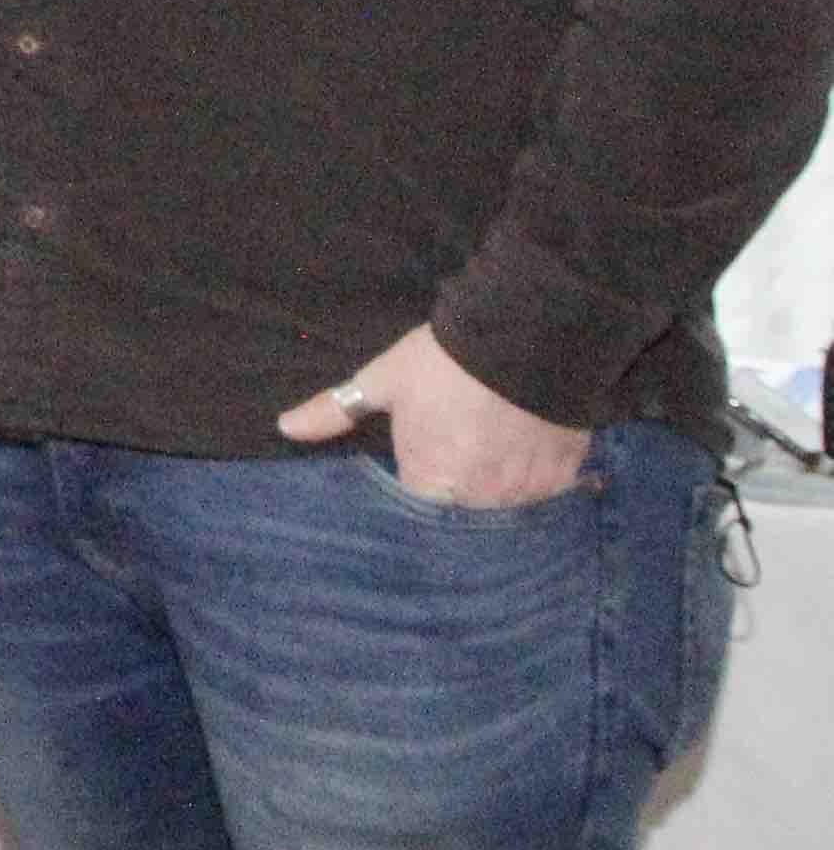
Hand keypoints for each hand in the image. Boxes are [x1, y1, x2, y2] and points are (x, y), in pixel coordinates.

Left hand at [277, 322, 588, 507]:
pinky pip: (544, 494)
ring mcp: (526, 492)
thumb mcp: (383, 381)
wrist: (530, 335)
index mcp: (432, 484)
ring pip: (504, 507)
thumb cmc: (446, 362)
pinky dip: (532, 480)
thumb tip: (285, 428)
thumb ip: (336, 412)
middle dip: (455, 493)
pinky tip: (523, 454)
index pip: (414, 510)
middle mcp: (480, 501)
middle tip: (457, 457)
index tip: (417, 471)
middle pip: (461, 514)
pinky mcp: (564, 477)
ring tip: (490, 455)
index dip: (414, 490)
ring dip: (493, 490)